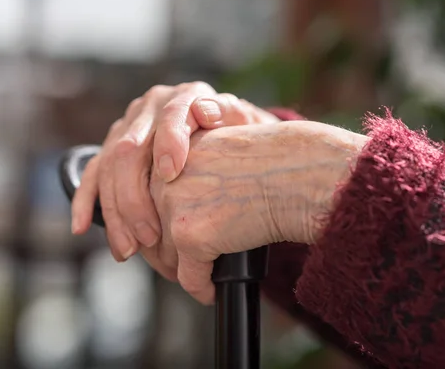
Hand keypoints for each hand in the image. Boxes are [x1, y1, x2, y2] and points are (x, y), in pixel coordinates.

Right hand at [70, 82, 279, 262]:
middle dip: (134, 197)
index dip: (169, 143)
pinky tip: (83, 227)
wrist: (227, 133)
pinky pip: (94, 173)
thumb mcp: (248, 125)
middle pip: (130, 148)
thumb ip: (233, 116)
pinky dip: (86, 201)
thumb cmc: (240, 137)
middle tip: (149, 236)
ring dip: (114, 211)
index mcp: (185, 97)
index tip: (172, 175)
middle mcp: (152, 107)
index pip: (172, 115)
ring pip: (109, 166)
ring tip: (128, 248)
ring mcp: (129, 126)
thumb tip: (208, 112)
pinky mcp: (114, 146)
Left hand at [149, 121, 368, 303]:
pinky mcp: (190, 235)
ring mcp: (173, 205)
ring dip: (183, 272)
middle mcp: (163, 178)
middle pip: (150, 231)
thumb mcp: (220, 157)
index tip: (171, 242)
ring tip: (202, 277)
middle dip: (167, 254)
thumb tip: (175, 213)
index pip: (146, 200)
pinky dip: (202, 289)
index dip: (158, 227)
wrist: (298, 171)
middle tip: (183, 267)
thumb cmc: (274, 162)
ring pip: (168, 257)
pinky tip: (212, 292)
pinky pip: (189, 278)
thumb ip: (193, 176)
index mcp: (169, 153)